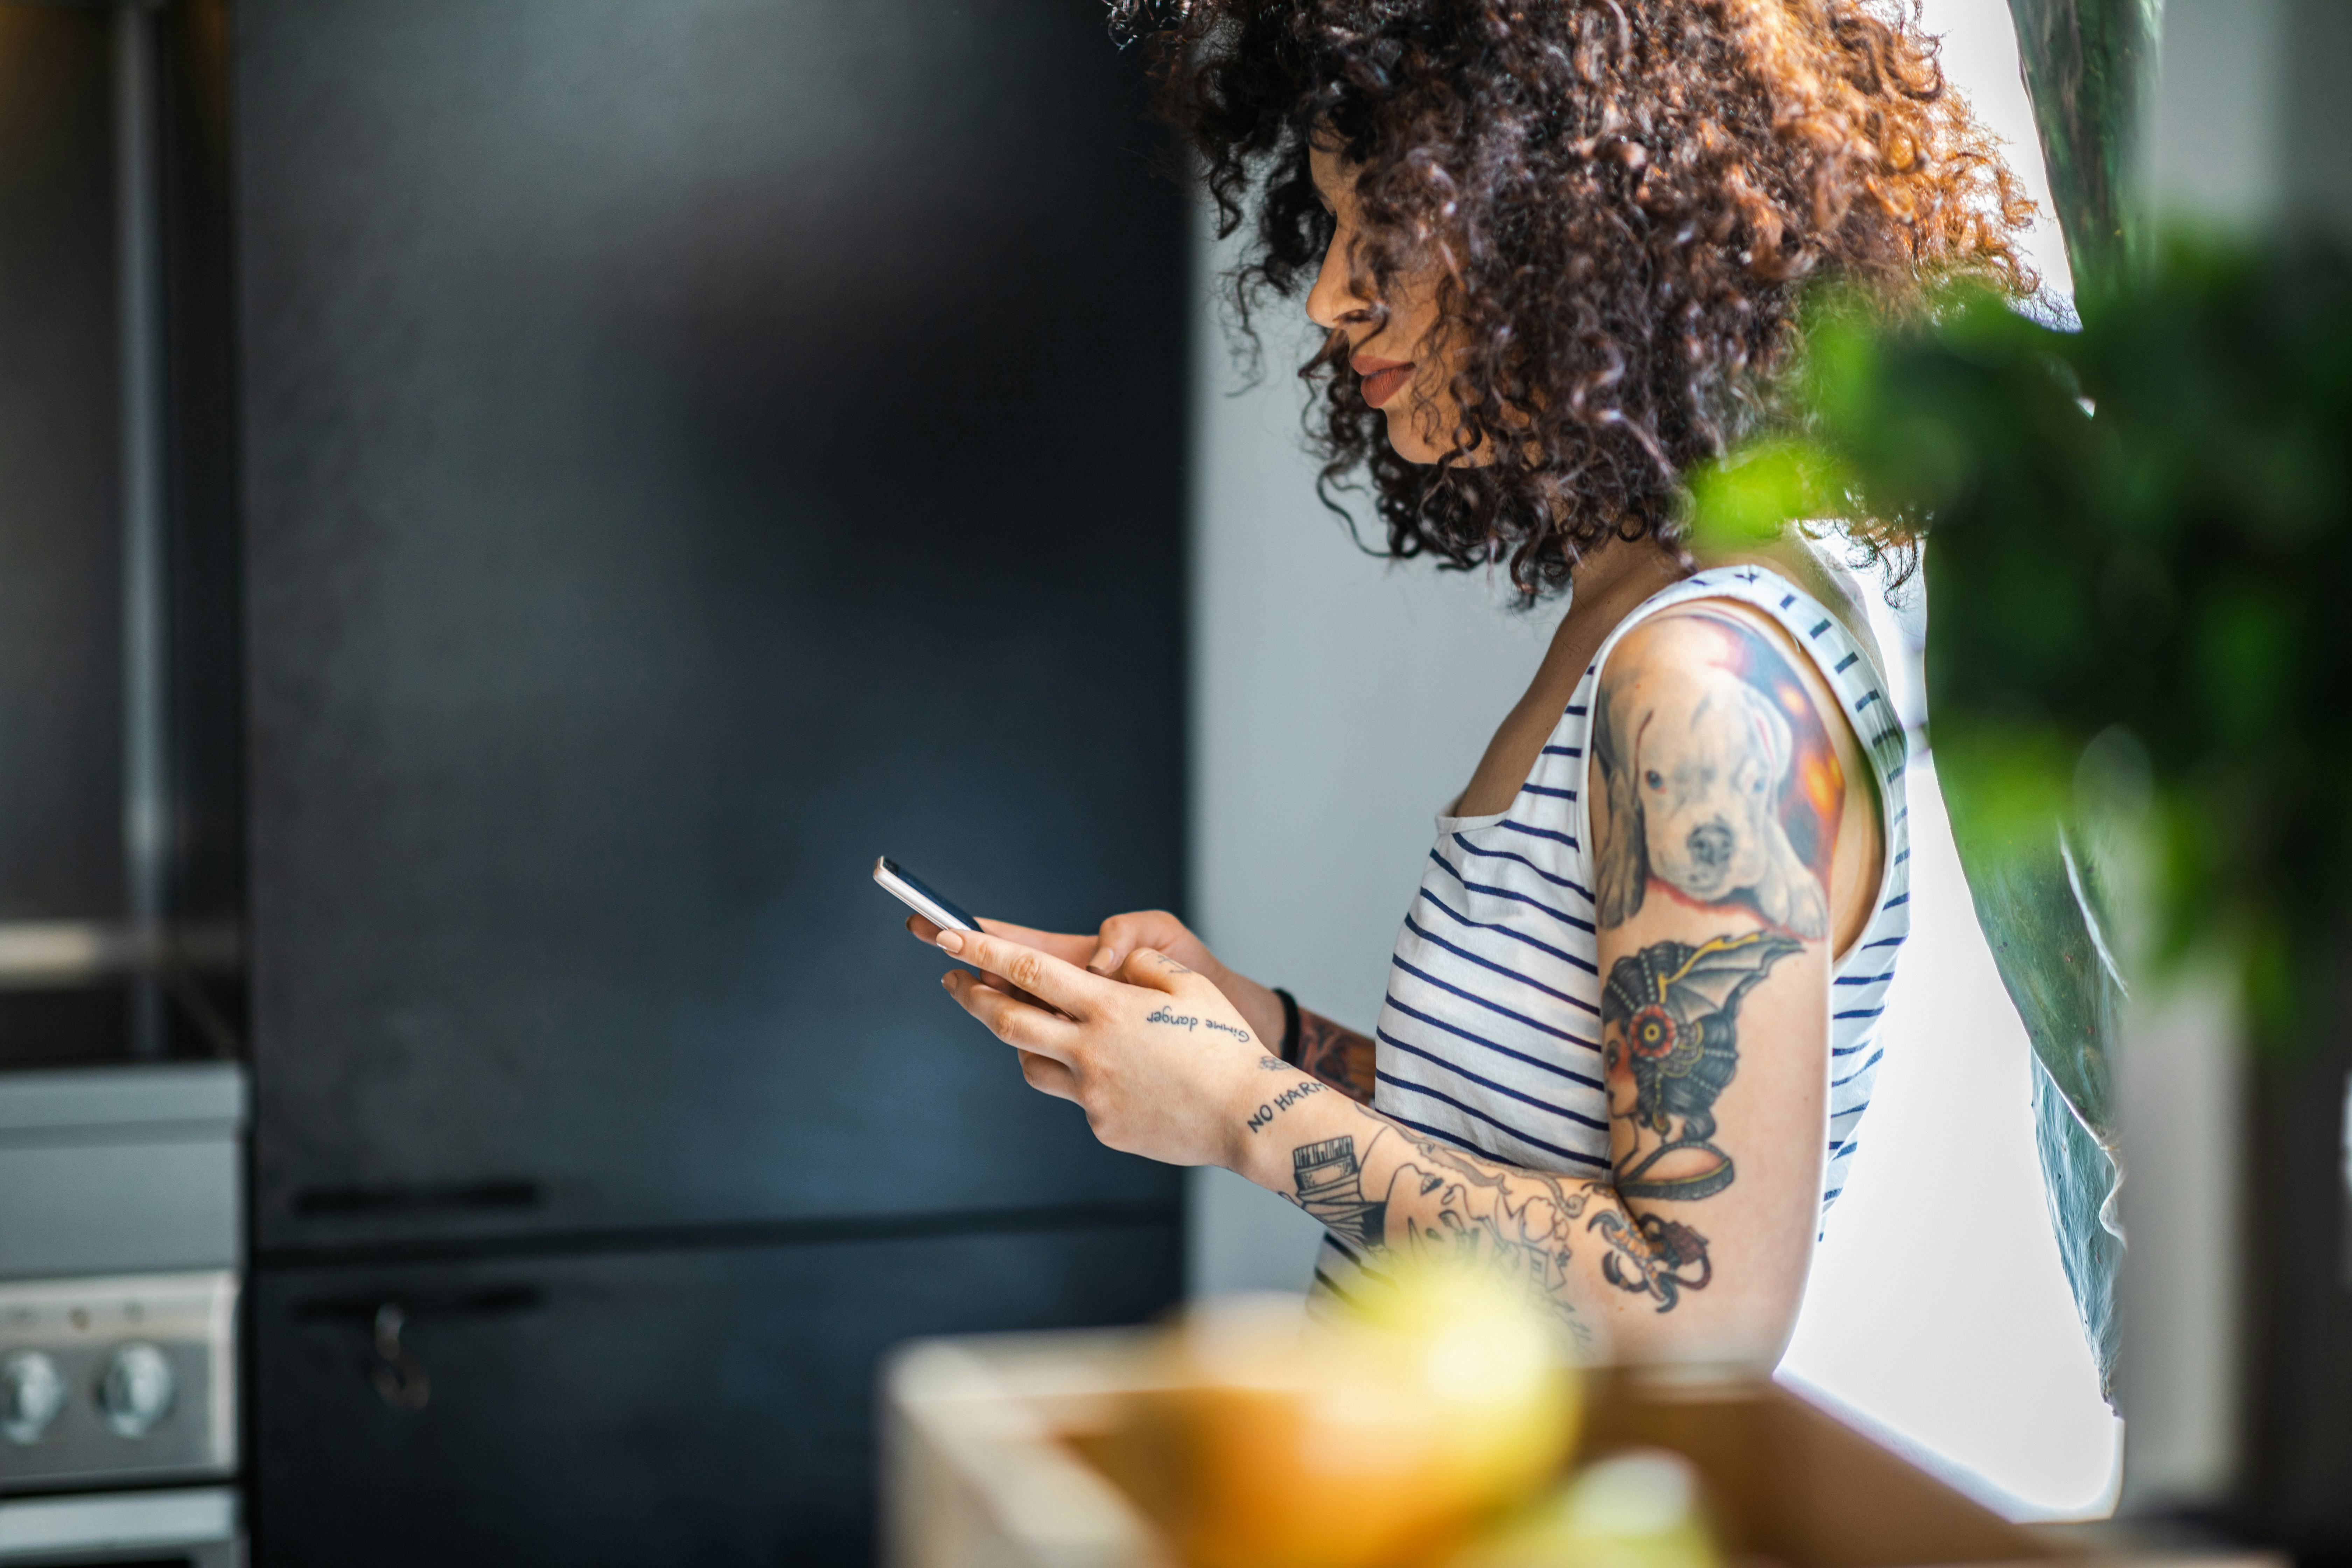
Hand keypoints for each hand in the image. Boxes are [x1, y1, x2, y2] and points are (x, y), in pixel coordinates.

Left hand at [929, 926, 1271, 1169]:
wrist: (1248, 1116)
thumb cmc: (1225, 1044)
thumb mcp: (1188, 984)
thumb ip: (1142, 966)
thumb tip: (1109, 964)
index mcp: (1109, 1007)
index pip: (1029, 970)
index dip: (983, 950)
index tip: (950, 935)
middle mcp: (1091, 1050)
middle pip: (1008, 1021)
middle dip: (972, 998)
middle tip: (953, 982)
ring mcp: (1092, 1093)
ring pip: (1031, 1065)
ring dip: (1023, 1043)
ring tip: (1031, 1031)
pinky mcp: (1103, 1126)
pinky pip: (1076, 1099)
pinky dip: (1082, 1082)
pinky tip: (1116, 1080)